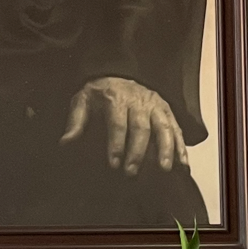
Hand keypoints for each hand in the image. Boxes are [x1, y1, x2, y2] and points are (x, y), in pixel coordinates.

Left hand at [59, 77, 187, 175]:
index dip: (116, 144)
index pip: (117, 122)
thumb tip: (65, 144)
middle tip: (131, 173)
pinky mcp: (167, 111)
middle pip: (141, 127)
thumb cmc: (99, 94)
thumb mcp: (82, 101)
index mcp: (115, 97)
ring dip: (165, 149)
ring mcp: (155, 105)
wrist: (118, 74)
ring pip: (163, 127)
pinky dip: (181, 148)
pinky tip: (182, 166)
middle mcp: (138, 100)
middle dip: (137, 152)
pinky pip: (176, 129)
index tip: (114, 164)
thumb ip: (75, 122)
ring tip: (164, 170)